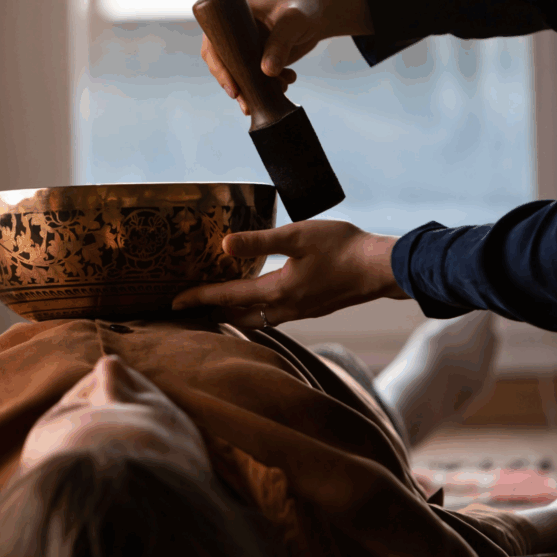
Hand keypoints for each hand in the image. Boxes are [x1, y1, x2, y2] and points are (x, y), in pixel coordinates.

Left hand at [171, 220, 408, 326]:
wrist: (382, 268)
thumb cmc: (343, 247)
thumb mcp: (298, 236)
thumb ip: (260, 241)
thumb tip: (224, 245)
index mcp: (277, 291)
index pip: (228, 297)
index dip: (199, 297)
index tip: (174, 302)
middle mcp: (286, 308)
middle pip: (238, 317)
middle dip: (212, 313)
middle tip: (190, 308)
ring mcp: (301, 311)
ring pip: (257, 320)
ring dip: (234, 314)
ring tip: (216, 306)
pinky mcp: (313, 307)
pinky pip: (274, 316)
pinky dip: (256, 312)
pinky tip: (258, 301)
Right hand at [202, 0, 373, 114]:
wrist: (322, 12)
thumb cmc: (305, 6)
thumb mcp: (293, 20)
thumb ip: (281, 43)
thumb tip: (266, 72)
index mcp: (233, 17)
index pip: (214, 44)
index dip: (218, 67)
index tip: (233, 87)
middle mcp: (236, 34)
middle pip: (224, 65)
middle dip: (236, 86)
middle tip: (247, 104)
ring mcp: (248, 48)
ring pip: (241, 75)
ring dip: (254, 89)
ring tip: (278, 91)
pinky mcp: (260, 59)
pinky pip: (257, 79)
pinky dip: (269, 87)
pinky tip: (286, 84)